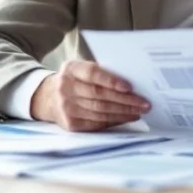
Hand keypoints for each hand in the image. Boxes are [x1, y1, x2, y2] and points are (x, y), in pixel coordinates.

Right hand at [30, 60, 150, 130]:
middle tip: (144, 103)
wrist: (48, 97)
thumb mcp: (81, 69)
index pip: (92, 74)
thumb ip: (100, 71)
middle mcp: (65, 87)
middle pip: (100, 95)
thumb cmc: (75, 80)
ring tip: (139, 111)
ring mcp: (66, 107)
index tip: (130, 87)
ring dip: (123, 112)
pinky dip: (115, 121)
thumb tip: (131, 81)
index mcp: (71, 68)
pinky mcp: (70, 124)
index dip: (111, 80)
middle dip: (125, 100)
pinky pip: (97, 123)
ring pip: (100, 111)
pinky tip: (127, 118)